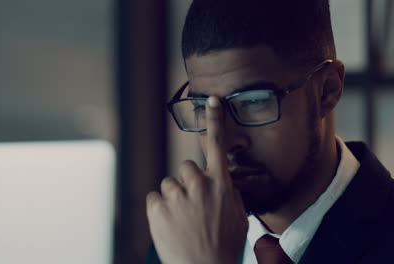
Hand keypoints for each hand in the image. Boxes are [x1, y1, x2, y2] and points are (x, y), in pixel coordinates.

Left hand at [146, 96, 248, 263]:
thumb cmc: (223, 248)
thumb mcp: (238, 219)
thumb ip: (230, 195)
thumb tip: (223, 183)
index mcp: (220, 185)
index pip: (218, 146)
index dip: (215, 120)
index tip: (213, 101)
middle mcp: (198, 185)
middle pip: (185, 167)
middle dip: (187, 182)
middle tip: (191, 206)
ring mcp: (177, 196)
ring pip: (168, 184)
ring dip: (173, 198)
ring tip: (181, 221)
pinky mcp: (157, 208)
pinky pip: (154, 198)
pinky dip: (159, 209)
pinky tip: (169, 225)